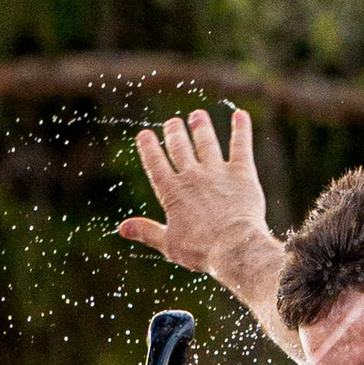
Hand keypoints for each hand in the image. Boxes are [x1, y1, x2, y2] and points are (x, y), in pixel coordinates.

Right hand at [117, 108, 279, 293]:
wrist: (232, 246)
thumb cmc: (199, 249)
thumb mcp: (168, 243)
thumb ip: (146, 231)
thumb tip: (122, 228)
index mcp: (171, 192)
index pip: (155, 164)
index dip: (149, 148)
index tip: (145, 135)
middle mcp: (192, 176)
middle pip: (180, 148)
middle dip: (175, 133)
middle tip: (172, 122)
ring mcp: (217, 172)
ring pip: (207, 143)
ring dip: (201, 127)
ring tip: (197, 115)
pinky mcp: (241, 173)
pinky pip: (241, 146)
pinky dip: (240, 129)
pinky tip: (240, 115)